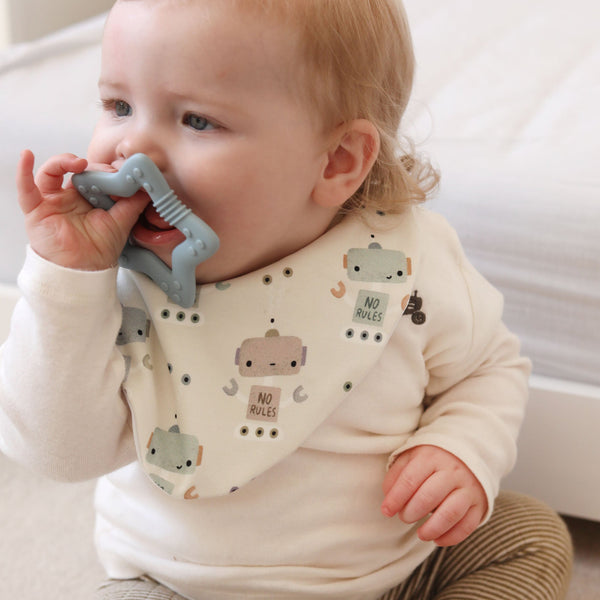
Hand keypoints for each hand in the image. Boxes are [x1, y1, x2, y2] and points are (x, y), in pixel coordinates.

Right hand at [16, 150, 148, 270]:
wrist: (84, 271)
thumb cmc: (99, 251)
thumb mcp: (122, 222)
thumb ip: (133, 204)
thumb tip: (147, 186)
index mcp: (89, 198)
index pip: (95, 175)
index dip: (106, 171)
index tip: (121, 172)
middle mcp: (70, 197)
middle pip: (77, 171)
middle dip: (93, 168)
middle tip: (108, 172)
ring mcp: (52, 201)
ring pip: (52, 172)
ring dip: (63, 161)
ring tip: (79, 163)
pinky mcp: (36, 209)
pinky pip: (26, 188)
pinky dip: (24, 171)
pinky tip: (27, 157)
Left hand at [381, 445, 487, 546]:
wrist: (468, 453)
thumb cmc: (432, 459)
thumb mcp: (411, 457)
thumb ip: (397, 474)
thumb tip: (388, 497)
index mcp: (431, 457)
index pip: (410, 480)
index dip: (395, 499)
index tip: (386, 511)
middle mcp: (452, 471)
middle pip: (429, 497)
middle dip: (412, 512)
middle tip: (404, 518)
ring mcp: (468, 487)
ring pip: (450, 512)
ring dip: (432, 528)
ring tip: (420, 534)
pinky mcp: (479, 503)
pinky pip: (467, 525)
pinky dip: (451, 537)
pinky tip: (437, 539)